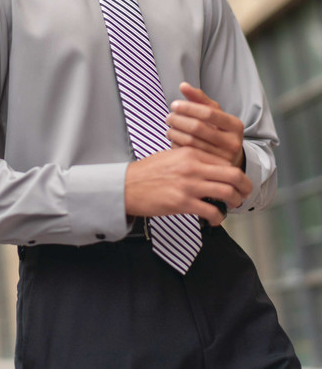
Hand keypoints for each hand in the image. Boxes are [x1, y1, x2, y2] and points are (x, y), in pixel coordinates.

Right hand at [124, 146, 251, 225]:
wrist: (127, 186)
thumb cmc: (148, 172)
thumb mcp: (171, 155)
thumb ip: (192, 158)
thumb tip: (211, 167)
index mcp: (191, 152)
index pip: (224, 160)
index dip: (237, 171)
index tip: (239, 180)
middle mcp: (193, 167)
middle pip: (233, 174)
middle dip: (245, 186)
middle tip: (245, 193)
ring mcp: (189, 185)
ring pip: (227, 192)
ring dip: (235, 201)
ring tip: (232, 206)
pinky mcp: (183, 203)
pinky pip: (211, 211)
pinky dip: (218, 218)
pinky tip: (215, 219)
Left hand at [166, 82, 244, 167]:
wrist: (230, 158)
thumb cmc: (219, 131)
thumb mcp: (215, 114)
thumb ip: (199, 99)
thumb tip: (183, 85)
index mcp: (235, 125)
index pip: (208, 112)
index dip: (188, 107)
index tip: (174, 104)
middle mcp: (232, 143)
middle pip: (198, 127)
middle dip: (179, 120)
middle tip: (168, 116)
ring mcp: (222, 159)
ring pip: (190, 142)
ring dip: (175, 132)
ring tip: (169, 127)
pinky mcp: (211, 170)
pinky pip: (188, 156)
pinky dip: (177, 145)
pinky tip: (173, 140)